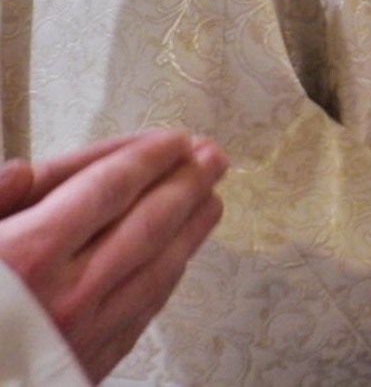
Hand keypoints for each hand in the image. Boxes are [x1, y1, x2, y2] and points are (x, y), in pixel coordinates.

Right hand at [0, 129, 227, 382]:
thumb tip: (24, 170)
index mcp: (28, 254)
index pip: (107, 189)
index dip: (147, 160)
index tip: (175, 140)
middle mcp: (66, 294)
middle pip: (147, 225)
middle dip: (186, 185)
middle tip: (212, 157)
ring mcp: (84, 335)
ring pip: (157, 270)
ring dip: (190, 229)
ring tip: (211, 198)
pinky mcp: (89, 366)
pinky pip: (143, 311)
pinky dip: (168, 275)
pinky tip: (180, 257)